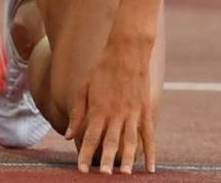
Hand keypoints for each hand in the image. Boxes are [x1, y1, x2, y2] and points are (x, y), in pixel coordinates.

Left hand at [66, 38, 155, 173]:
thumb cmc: (102, 68)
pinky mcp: (146, 110)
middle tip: (103, 177)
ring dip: (127, 159)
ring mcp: (133, 112)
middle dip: (106, 160)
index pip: (90, 136)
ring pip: (130, 141)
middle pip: (110, 141)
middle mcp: (116, 112)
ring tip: (125, 175)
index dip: (85, 154)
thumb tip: (68, 136)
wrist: (127, 50)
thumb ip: (77, 113)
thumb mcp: (84, 87)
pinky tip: (151, 168)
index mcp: (99, 108)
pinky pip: (149, 135)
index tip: (81, 169)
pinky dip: (152, 152)